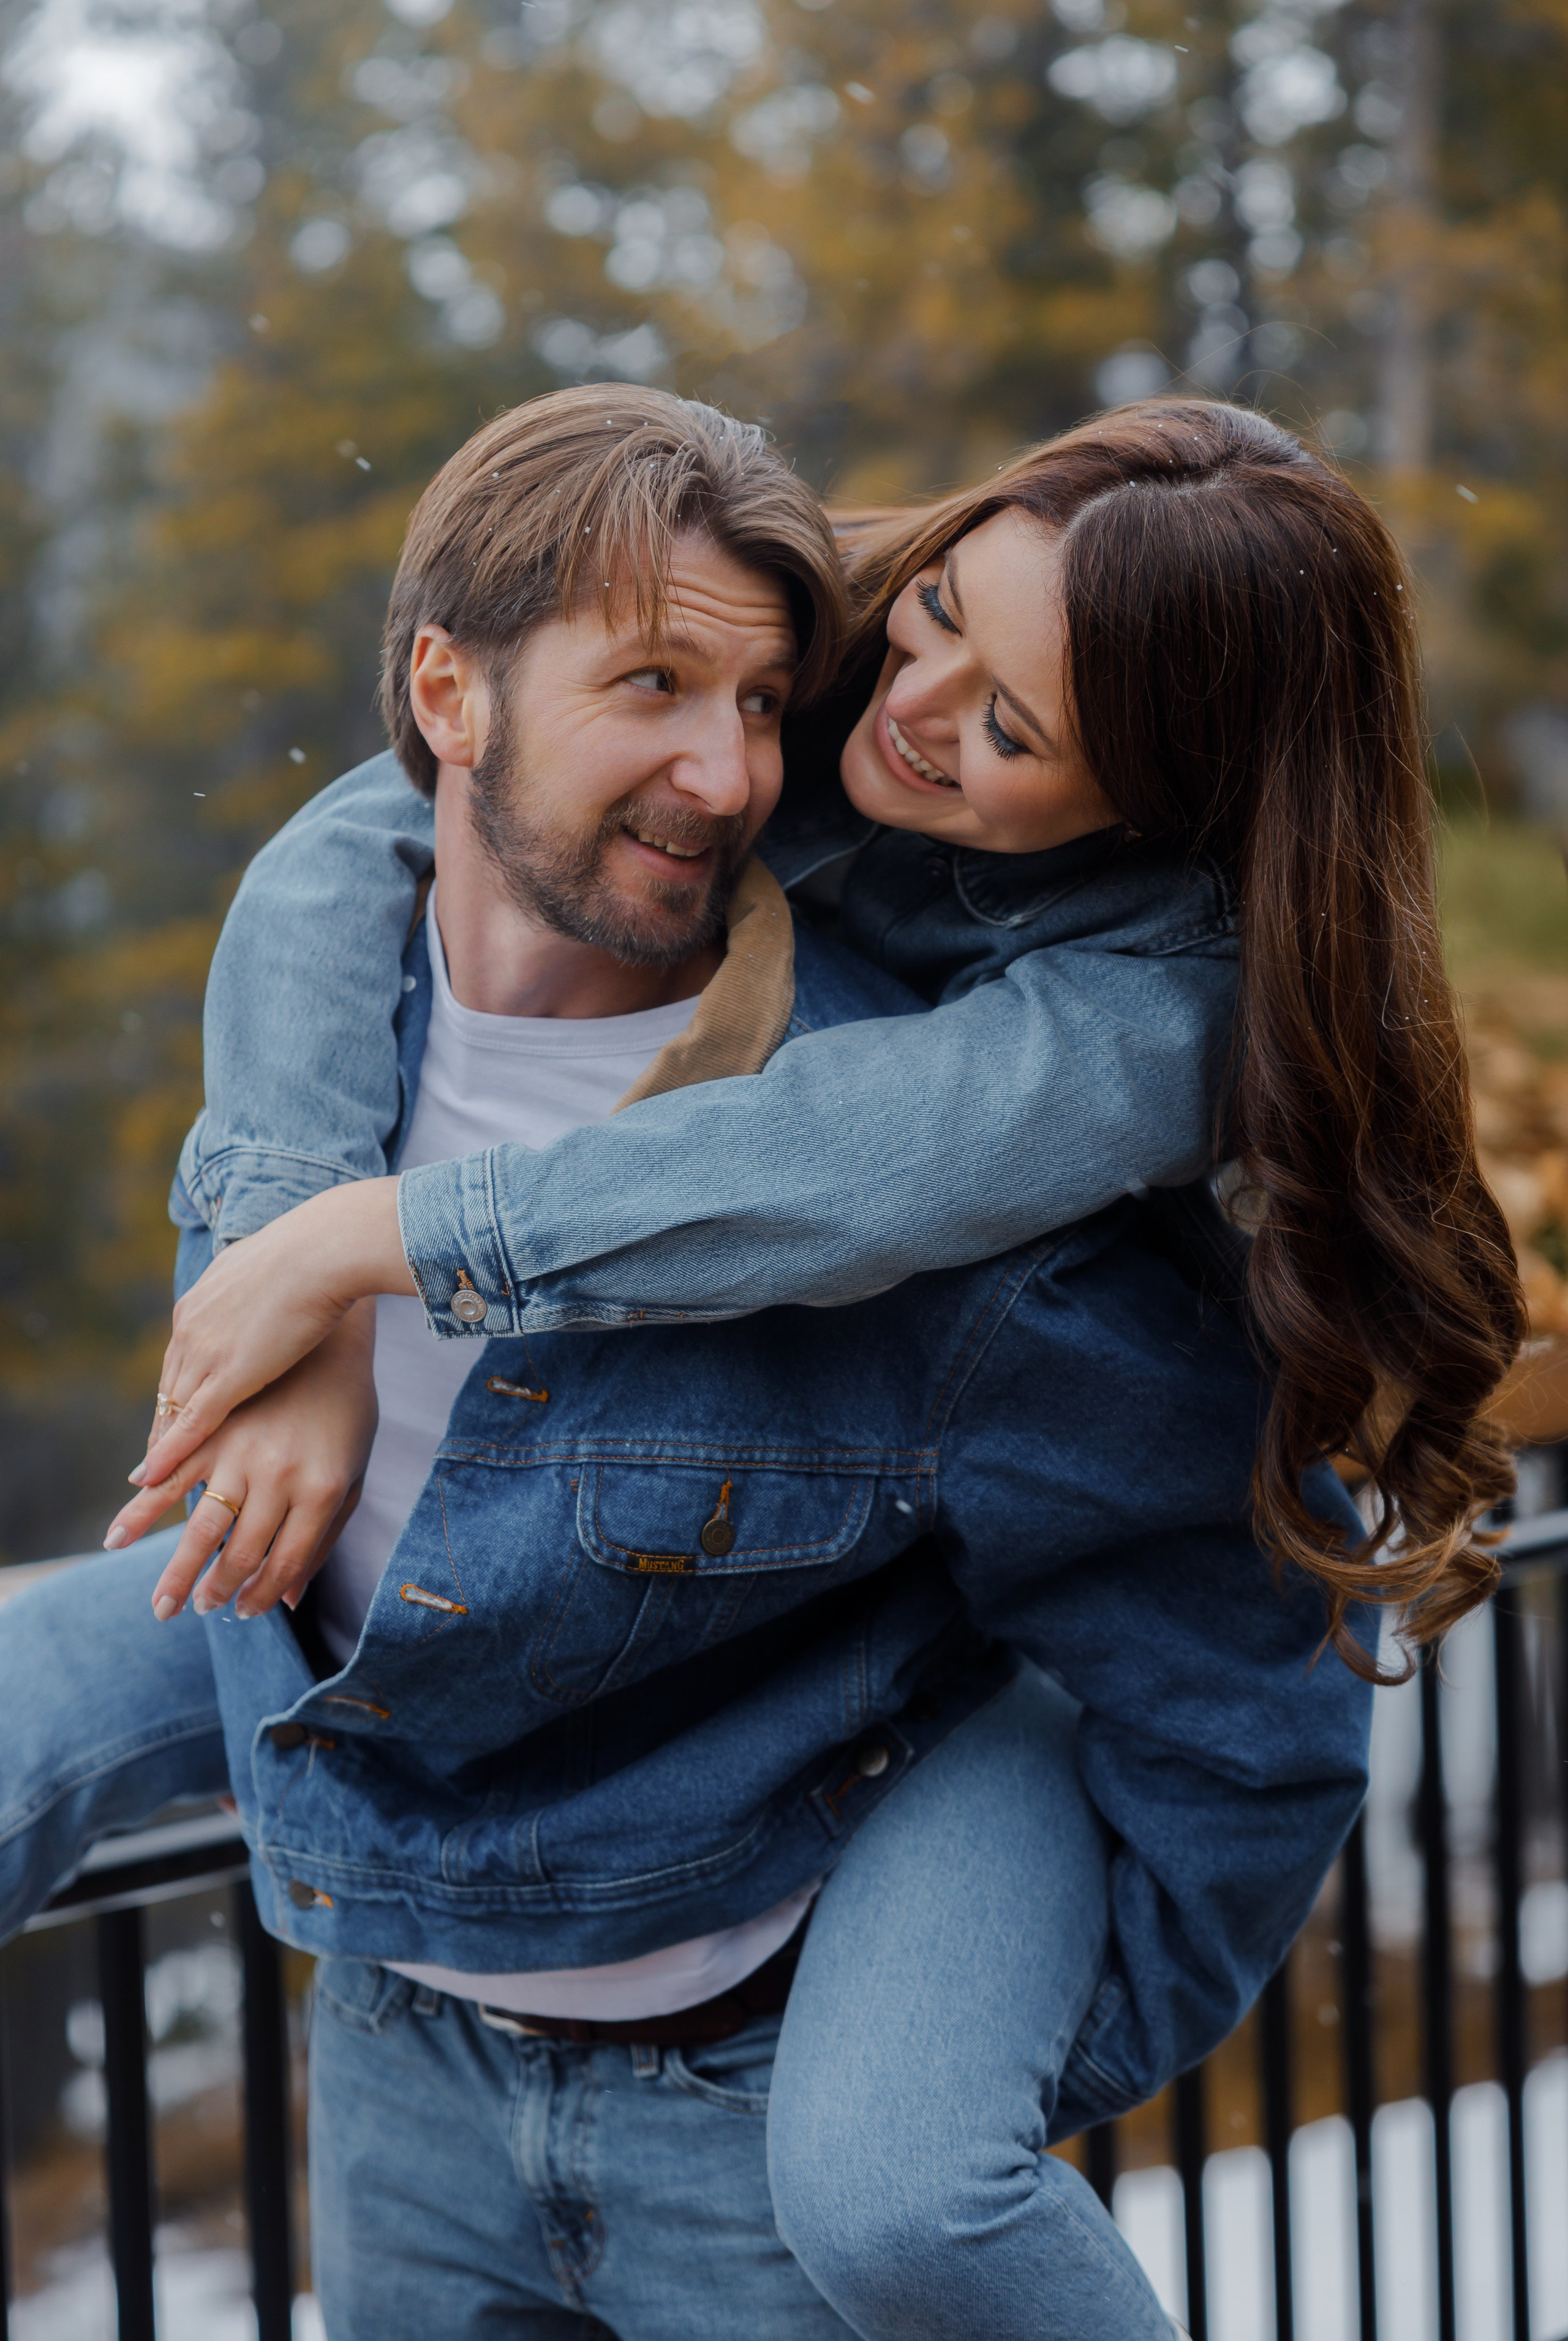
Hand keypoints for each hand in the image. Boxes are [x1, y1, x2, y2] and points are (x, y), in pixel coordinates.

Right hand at [106, 1305, 379, 1620]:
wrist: (329, 1333)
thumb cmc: (347, 1409)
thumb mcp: (352, 1471)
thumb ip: (324, 1535)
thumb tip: (293, 1599)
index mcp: (323, 1490)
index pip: (285, 1562)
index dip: (261, 1595)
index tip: (241, 1613)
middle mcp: (281, 1477)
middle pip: (241, 1552)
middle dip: (215, 1591)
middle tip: (190, 1614)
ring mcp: (244, 1451)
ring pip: (202, 1524)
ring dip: (177, 1568)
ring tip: (159, 1604)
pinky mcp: (214, 1424)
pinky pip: (172, 1473)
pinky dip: (143, 1507)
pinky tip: (119, 1535)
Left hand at [144, 1177, 412, 1483]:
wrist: (325, 1250)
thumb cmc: (315, 1253)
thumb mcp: (265, 1267)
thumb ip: (251, 1286)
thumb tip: (260, 1285)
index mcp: (197, 1303)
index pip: (179, 1360)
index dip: (178, 1392)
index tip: (174, 1418)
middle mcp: (190, 1329)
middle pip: (170, 1388)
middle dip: (164, 1425)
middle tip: (156, 1460)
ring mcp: (205, 1351)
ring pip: (174, 1409)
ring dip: (164, 1446)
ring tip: (157, 1482)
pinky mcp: (229, 1374)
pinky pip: (191, 1423)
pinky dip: (170, 1452)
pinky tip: (155, 1478)